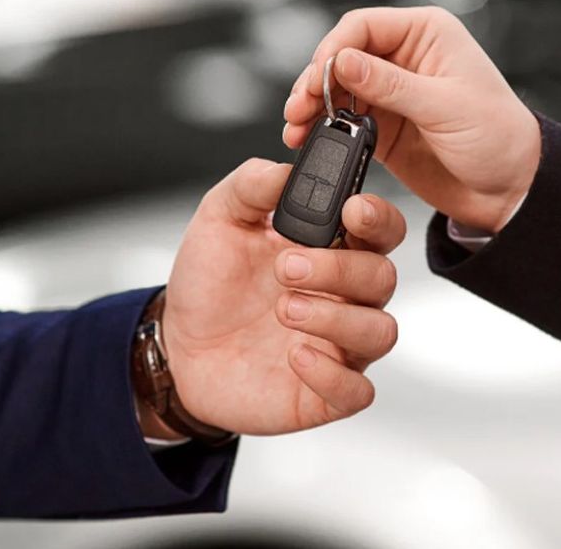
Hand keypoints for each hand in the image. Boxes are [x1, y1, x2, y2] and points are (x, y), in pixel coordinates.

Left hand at [147, 158, 406, 437]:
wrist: (177, 347)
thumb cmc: (209, 283)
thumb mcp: (219, 219)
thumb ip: (252, 186)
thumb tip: (286, 168)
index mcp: (331, 248)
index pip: (381, 229)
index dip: (378, 219)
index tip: (351, 211)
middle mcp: (344, 295)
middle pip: (383, 278)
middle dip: (340, 268)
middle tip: (286, 267)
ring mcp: (339, 345)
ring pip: (380, 332)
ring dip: (336, 318)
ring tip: (286, 310)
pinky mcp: (325, 392)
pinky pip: (357, 391)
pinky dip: (331, 374)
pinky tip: (295, 355)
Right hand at [283, 6, 540, 232]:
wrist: (512, 189)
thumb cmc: (499, 138)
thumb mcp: (445, 107)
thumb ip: (391, 85)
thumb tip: (342, 62)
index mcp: (428, 34)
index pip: (363, 26)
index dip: (334, 49)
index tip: (318, 79)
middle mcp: (406, 56)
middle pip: (342, 55)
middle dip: (315, 80)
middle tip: (299, 108)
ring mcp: (392, 92)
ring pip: (336, 88)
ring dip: (313, 105)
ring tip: (296, 127)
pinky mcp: (383, 125)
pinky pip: (343, 119)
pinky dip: (323, 128)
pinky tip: (308, 139)